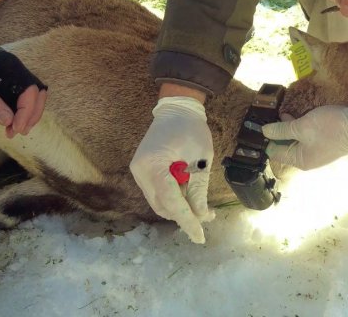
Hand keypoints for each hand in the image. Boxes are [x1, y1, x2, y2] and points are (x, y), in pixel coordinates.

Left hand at [0, 50, 47, 137]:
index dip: (26, 112)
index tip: (16, 128)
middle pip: (38, 94)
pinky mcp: (15, 80)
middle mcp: (20, 70)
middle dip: (31, 116)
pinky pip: (28, 97)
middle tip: (19, 132)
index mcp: (12, 67)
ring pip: (36, 96)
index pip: (29, 92)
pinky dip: (25, 110)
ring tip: (17, 129)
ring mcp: (19, 74)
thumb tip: (9, 121)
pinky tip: (15, 121)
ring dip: (30, 115)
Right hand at [130, 96, 214, 243]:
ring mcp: (139, 172)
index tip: (200, 237)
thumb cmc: (192, 130)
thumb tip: (200, 216)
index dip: (186, 221)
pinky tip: (189, 195)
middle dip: (185, 216)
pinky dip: (174, 198)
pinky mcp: (143, 172)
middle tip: (208, 217)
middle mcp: (141, 171)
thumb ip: (199, 189)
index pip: (170, 201)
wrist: (177, 109)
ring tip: (202, 207)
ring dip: (180, 208)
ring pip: (159, 203)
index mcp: (154, 164)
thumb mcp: (202, 160)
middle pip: (162, 206)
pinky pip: (159, 193)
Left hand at [262, 105, 347, 169]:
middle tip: (267, 116)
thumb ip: (281, 130)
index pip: (274, 152)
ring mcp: (315, 153)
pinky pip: (304, 138)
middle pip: (284, 147)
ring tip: (280, 114)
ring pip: (294, 141)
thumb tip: (264, 132)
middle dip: (276, 133)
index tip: (258, 124)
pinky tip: (294, 117)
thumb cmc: (329, 128)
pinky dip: (298, 129)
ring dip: (287, 129)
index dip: (266, 139)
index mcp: (299, 160)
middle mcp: (306, 160)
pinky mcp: (322, 144)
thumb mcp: (301, 127)